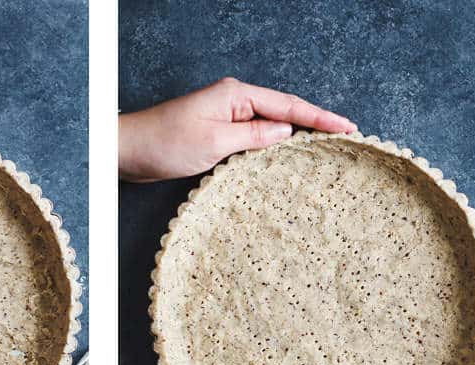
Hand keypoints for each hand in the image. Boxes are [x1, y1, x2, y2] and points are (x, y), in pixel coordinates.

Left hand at [118, 77, 355, 182]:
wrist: (126, 152)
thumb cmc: (164, 143)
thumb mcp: (215, 142)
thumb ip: (254, 137)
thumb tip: (287, 133)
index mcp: (236, 95)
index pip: (288, 105)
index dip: (321, 117)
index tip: (349, 127)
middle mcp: (233, 102)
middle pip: (283, 112)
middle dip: (314, 124)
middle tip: (347, 139)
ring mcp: (224, 117)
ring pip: (268, 127)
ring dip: (293, 138)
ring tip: (325, 150)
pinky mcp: (215, 134)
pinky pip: (251, 138)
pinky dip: (269, 148)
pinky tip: (282, 159)